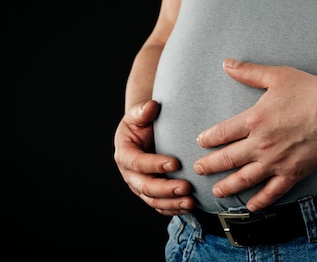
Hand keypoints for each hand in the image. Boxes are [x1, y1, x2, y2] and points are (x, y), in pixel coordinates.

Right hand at [113, 100, 195, 214]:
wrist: (146, 133)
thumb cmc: (143, 122)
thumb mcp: (140, 114)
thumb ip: (143, 110)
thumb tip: (151, 106)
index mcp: (124, 154)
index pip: (137, 162)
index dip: (155, 164)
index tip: (175, 162)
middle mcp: (130, 173)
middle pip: (145, 186)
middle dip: (166, 189)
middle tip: (186, 187)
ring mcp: (140, 186)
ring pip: (153, 200)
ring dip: (172, 203)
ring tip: (191, 201)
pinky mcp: (151, 194)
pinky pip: (161, 206)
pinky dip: (174, 208)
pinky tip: (189, 206)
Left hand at [194, 59, 316, 211]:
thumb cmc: (312, 92)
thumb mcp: (278, 76)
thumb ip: (250, 72)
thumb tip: (227, 64)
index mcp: (255, 119)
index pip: (222, 133)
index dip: (208, 139)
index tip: (200, 142)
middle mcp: (261, 144)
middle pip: (227, 158)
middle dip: (210, 165)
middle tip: (199, 169)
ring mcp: (276, 161)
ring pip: (245, 179)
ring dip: (228, 186)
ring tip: (217, 191)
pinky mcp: (293, 173)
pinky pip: (272, 192)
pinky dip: (260, 201)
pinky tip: (251, 206)